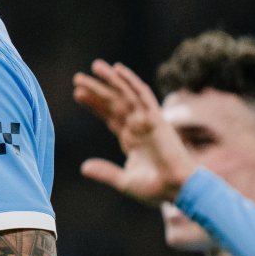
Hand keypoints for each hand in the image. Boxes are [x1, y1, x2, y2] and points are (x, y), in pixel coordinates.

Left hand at [72, 59, 197, 204]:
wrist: (177, 189)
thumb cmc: (155, 189)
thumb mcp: (124, 181)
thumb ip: (104, 172)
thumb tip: (83, 168)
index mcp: (130, 139)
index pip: (109, 116)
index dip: (94, 105)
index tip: (77, 93)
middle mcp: (137, 126)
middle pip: (113, 102)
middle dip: (96, 89)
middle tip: (77, 78)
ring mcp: (146, 120)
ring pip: (125, 95)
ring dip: (111, 80)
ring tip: (94, 66)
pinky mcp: (156, 118)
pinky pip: (143, 95)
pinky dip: (130, 81)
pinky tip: (118, 69)